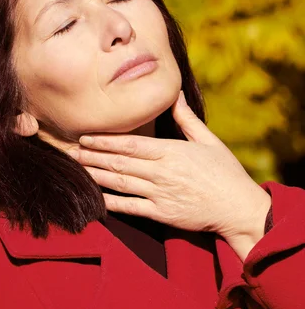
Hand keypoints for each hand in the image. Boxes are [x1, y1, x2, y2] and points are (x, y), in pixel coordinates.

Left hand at [68, 91, 271, 242]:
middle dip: (92, 157)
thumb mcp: (209, 141)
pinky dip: (112, 203)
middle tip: (69, 152)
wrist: (238, 207)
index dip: (105, 141)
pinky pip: (131, 207)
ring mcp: (160, 194)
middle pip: (119, 162)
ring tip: (77, 169)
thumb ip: (187, 119)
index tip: (85, 137)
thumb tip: (175, 94)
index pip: (130, 144)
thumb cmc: (226, 172)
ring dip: (96, 175)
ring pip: (120, 183)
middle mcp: (162, 172)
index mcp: (172, 151)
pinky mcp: (162, 214)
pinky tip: (95, 198)